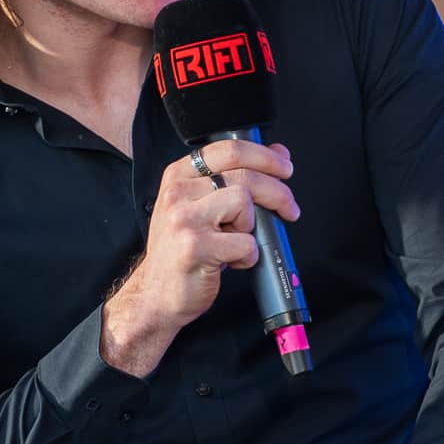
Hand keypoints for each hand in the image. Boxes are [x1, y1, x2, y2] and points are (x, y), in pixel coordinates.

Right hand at [100, 141, 298, 376]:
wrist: (155, 293)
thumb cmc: (181, 250)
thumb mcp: (198, 205)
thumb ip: (231, 179)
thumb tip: (277, 154)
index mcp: (179, 175)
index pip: (229, 149)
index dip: (265, 156)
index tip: (284, 167)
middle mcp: (178, 192)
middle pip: (243, 175)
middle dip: (278, 192)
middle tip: (289, 208)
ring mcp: (184, 219)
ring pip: (244, 203)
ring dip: (252, 226)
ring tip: (238, 240)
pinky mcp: (194, 247)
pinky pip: (244, 242)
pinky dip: (248, 255)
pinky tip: (234, 261)